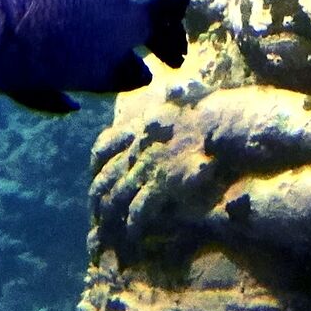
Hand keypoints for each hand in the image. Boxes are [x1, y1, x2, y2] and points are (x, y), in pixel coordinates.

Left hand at [90, 103, 225, 248]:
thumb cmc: (205, 111)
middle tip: (96, 211)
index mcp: (137, 127)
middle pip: (107, 176)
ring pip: (118, 196)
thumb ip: (163, 95)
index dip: (96, 163)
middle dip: (98, 196)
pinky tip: (132, 233)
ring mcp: (145, 168)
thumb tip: (157, 76)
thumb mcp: (176, 93)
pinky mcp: (159, 185)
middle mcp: (135, 148)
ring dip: (112, 215)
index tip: (93, 174)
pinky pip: (138, 209)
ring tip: (108, 230)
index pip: (104, 146)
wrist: (217, 125)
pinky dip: (133, 223)